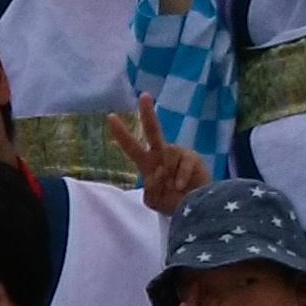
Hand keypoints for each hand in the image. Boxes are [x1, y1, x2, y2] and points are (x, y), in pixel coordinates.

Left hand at [104, 94, 209, 214]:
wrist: (195, 209)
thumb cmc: (172, 202)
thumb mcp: (154, 201)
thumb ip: (150, 189)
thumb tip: (157, 172)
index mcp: (147, 163)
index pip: (131, 147)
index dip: (121, 134)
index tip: (111, 118)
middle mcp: (160, 154)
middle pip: (153, 131)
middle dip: (148, 114)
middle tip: (144, 96)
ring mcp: (176, 155)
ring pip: (168, 153)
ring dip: (166, 174)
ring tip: (173, 189)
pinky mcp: (191, 157)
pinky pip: (182, 164)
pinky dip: (180, 177)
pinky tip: (181, 187)